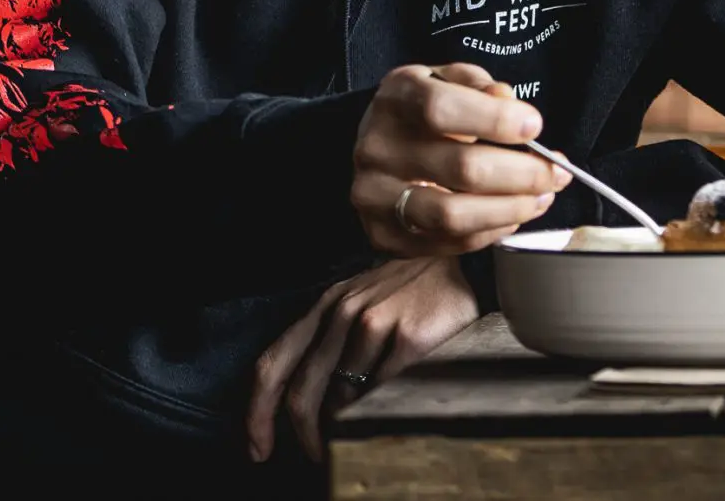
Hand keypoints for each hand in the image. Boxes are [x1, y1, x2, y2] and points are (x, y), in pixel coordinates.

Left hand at [246, 255, 477, 463]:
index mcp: (326, 304)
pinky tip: (391, 408)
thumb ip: (332, 340)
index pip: (273, 363)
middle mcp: (343, 311)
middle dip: (303, 437)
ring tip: (360, 433)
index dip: (257, 412)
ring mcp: (376, 323)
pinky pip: (382, 392)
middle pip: (302, 392)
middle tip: (315, 458)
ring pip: (342, 398)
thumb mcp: (362, 301)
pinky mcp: (409, 338)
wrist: (467, 265)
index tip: (258, 447)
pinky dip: (381, 410)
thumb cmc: (412, 290)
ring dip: (345, 427)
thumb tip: (307, 402)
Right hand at [350, 62, 568, 255]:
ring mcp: (376, 196)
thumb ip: (478, 85)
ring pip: (454, 215)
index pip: (442, 109)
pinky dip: (491, 231)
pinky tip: (512, 215)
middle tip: (556, 172)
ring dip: (511, 209)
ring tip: (542, 197)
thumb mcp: (447, 81)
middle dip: (522, 173)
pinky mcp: (385, 235)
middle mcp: (378, 148)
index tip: (534, 126)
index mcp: (396, 98)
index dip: (495, 120)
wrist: (375, 148)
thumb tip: (507, 101)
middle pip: (460, 168)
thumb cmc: (423, 112)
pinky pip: (449, 242)